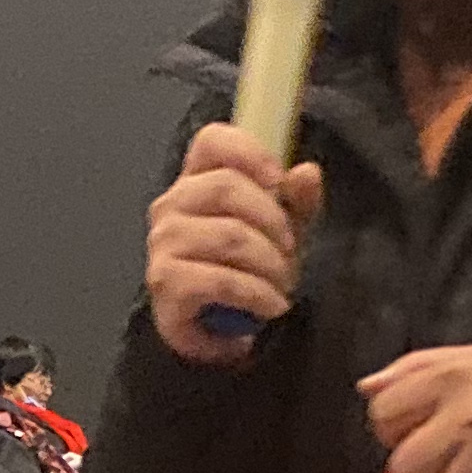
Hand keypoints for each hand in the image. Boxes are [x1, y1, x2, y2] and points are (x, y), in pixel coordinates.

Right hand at [145, 123, 326, 362]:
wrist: (214, 331)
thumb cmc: (244, 270)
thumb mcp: (281, 232)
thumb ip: (296, 201)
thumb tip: (307, 172)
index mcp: (196, 180)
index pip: (212, 141)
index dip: (250, 153)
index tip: (279, 182)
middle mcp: (172, 204)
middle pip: (226, 186)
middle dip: (273, 221)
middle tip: (290, 251)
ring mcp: (164, 242)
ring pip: (229, 235)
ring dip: (270, 264)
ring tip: (283, 284)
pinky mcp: (165, 280)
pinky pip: (221, 280)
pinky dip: (257, 294)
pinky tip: (271, 305)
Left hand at [362, 343, 471, 472]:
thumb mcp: (465, 358)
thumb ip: (412, 370)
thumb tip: (366, 388)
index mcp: (449, 379)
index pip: (383, 416)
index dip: (396, 429)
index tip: (420, 431)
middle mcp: (468, 419)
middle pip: (403, 468)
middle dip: (421, 472)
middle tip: (449, 462)